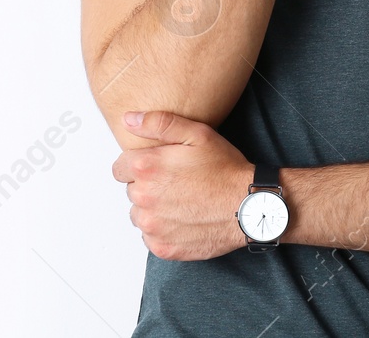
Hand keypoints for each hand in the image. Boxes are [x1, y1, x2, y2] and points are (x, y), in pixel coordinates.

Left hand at [112, 110, 251, 260]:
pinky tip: (185, 219)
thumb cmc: (225, 169)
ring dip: (154, 209)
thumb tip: (128, 119)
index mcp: (146, 168)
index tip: (159, 167)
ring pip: (140, 215)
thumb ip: (158, 123)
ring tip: (182, 202)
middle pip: (131, 192)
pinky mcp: (162, 248)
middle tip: (177, 183)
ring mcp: (152, 227)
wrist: (250, 206)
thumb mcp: (197, 133)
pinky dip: (163, 230)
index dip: (139, 165)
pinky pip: (151, 237)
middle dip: (149, 186)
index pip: (119, 168)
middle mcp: (143, 199)